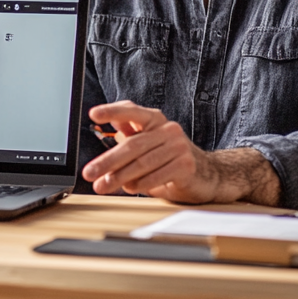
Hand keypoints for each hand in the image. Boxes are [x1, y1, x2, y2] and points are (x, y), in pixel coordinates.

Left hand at [82, 101, 280, 205]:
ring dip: (120, 177)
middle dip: (107, 160)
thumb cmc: (171, 158)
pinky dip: (141, 184)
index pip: (131, 110)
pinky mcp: (186, 166)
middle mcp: (168, 129)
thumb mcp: (149, 143)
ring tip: (104, 185)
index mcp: (155, 119)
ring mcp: (179, 147)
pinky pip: (158, 175)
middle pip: (132, 144)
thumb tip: (107, 130)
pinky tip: (130, 188)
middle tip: (90, 172)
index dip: (111, 111)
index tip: (93, 114)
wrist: (208, 174)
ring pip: (142, 163)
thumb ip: (129, 135)